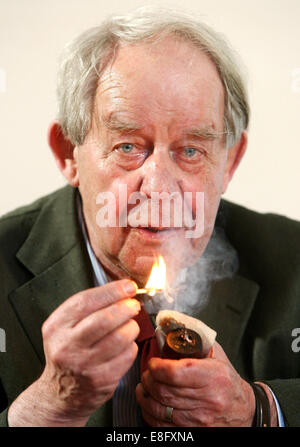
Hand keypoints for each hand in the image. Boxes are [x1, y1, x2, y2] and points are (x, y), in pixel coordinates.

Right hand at [8, 279, 139, 425]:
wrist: (60, 392)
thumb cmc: (69, 349)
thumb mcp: (66, 325)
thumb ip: (90, 306)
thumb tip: (124, 289)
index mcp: (56, 327)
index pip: (85, 301)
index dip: (112, 291)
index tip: (129, 286)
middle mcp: (67, 346)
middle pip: (105, 319)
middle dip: (126, 307)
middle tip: (134, 305)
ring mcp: (84, 365)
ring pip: (121, 337)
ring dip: (131, 326)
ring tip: (129, 325)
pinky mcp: (102, 380)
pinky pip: (128, 355)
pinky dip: (131, 345)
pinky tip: (125, 345)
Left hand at [136, 341, 256, 426]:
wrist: (243, 410)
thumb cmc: (226, 379)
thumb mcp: (215, 353)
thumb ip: (194, 337)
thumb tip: (169, 321)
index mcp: (214, 376)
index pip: (175, 373)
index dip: (157, 367)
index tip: (153, 362)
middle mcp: (208, 400)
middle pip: (164, 391)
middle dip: (148, 380)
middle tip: (147, 373)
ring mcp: (200, 420)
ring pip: (159, 409)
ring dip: (145, 396)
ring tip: (145, 386)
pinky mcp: (193, 433)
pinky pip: (162, 426)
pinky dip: (149, 414)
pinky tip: (149, 403)